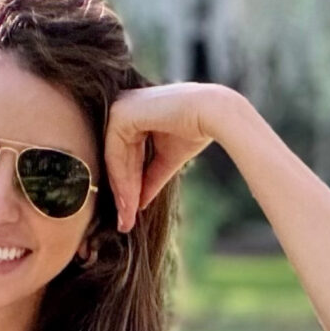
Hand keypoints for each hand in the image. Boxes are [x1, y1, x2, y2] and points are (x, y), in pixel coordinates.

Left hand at [102, 83, 247, 232]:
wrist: (214, 113)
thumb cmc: (196, 129)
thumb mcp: (167, 158)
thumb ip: (150, 177)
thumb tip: (137, 204)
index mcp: (134, 113)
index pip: (125, 155)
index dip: (128, 186)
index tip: (129, 214)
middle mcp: (123, 107)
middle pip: (119, 159)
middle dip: (123, 193)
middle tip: (125, 222)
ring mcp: (119, 109)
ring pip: (115, 159)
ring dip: (122, 191)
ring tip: (128, 217)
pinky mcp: (120, 114)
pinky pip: (115, 153)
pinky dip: (121, 179)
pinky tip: (128, 200)